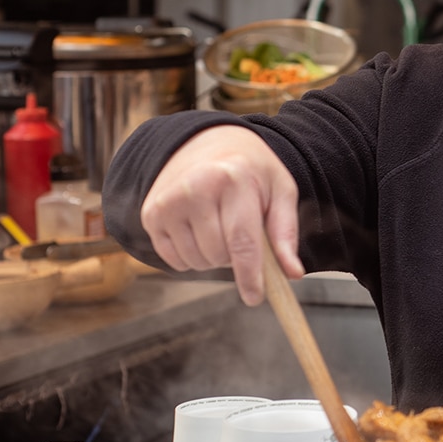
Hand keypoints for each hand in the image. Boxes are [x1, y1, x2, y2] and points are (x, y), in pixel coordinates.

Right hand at [139, 125, 303, 304]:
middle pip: (219, 256)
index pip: (242, 241)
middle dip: (234, 256)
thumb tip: (292, 274)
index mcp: (234, 179)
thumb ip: (286, 232)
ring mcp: (168, 201)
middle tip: (239, 229)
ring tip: (218, 225)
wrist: (207, 142)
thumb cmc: (250, 171)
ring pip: (196, 262)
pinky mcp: (150, 213)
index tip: (254, 298)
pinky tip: (197, 228)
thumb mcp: (280, 190)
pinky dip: (190, 255)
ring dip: (212, 256)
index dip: (249, 275)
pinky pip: (173, 260)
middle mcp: (196, 188)